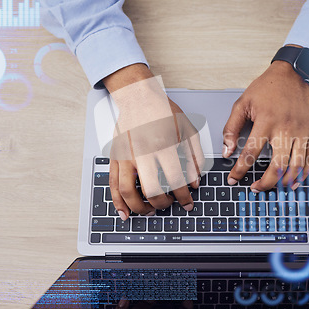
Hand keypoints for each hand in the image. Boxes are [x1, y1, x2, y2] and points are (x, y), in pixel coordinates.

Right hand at [104, 64, 203, 219]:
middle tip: (169, 205)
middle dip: (162, 205)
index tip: (187, 204)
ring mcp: (126, 156)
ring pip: (127, 191)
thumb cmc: (163, 110)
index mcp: (163, 145)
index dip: (184, 197)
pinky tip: (124, 212)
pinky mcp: (115, 157)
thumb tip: (195, 182)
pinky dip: (117, 201)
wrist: (138, 96)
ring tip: (149, 211)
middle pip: (151, 190)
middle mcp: (143, 153)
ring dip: (139, 207)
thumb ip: (195, 157)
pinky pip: (112, 184)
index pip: (175, 181)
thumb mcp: (188, 129)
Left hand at [222, 59, 308, 191]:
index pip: (251, 153)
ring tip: (275, 187)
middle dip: (266, 183)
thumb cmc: (267, 88)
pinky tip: (294, 180)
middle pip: (277, 166)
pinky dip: (303, 173)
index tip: (233, 179)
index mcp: (266, 121)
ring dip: (285, 182)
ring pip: (296, 166)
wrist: (293, 74)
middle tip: (255, 188)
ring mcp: (301, 131)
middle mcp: (285, 128)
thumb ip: (231, 128)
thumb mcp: (243, 103)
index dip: (240, 170)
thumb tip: (226, 150)